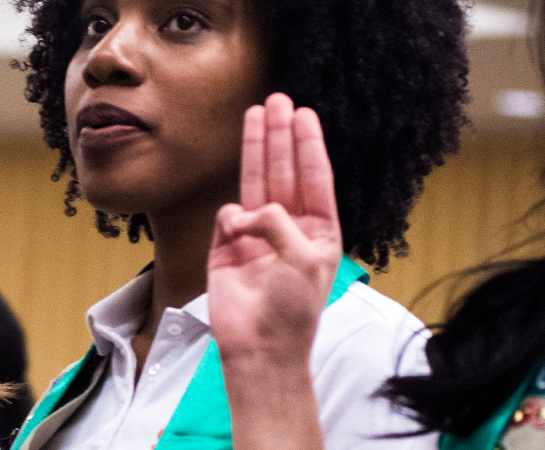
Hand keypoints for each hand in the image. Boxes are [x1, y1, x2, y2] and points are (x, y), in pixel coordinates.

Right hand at [207, 93, 337, 449]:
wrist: (259, 348)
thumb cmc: (293, 311)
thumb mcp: (305, 258)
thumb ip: (280, 221)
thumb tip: (247, 211)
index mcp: (319, 232)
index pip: (315, 178)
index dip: (308, 145)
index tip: (304, 114)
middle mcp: (288, 229)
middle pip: (284, 171)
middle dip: (280, 136)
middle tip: (277, 101)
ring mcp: (256, 237)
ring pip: (256, 182)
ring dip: (257, 149)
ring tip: (256, 114)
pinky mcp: (226, 249)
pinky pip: (227, 217)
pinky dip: (232, 217)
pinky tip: (238, 227)